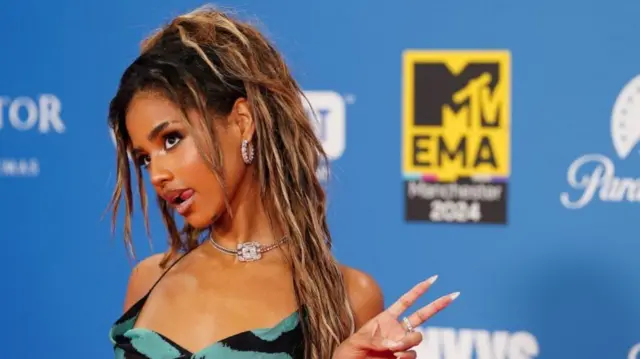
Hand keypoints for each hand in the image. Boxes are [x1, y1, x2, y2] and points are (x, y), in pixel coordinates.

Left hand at [332, 275, 458, 358]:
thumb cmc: (348, 354)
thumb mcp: (357, 341)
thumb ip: (376, 339)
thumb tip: (394, 343)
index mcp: (384, 320)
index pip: (405, 302)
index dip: (418, 290)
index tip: (433, 279)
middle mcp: (396, 331)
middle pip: (422, 316)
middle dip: (437, 305)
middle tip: (453, 295)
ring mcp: (401, 346)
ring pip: (417, 338)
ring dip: (408, 341)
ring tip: (393, 350)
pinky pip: (413, 354)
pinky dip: (406, 355)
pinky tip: (395, 358)